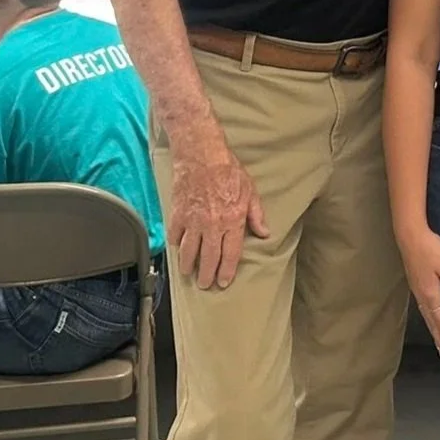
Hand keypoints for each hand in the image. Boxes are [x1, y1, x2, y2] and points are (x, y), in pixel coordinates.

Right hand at [167, 141, 268, 290]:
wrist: (202, 155)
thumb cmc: (228, 170)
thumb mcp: (250, 191)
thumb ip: (256, 215)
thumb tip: (264, 233)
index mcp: (233, 220)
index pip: (230, 254)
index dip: (227, 271)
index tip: (224, 282)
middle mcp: (213, 225)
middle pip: (209, 257)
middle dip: (207, 275)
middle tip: (205, 284)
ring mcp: (193, 220)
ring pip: (189, 251)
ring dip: (188, 265)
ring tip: (189, 273)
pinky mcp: (178, 214)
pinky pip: (175, 235)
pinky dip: (175, 244)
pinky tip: (177, 248)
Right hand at [397, 224, 439, 357]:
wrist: (410, 235)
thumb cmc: (431, 249)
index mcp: (430, 294)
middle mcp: (422, 295)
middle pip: (431, 321)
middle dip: (438, 337)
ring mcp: (416, 289)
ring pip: (426, 315)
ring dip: (433, 329)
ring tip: (438, 340)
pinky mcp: (415, 282)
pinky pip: (423, 306)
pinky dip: (428, 317)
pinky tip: (430, 316)